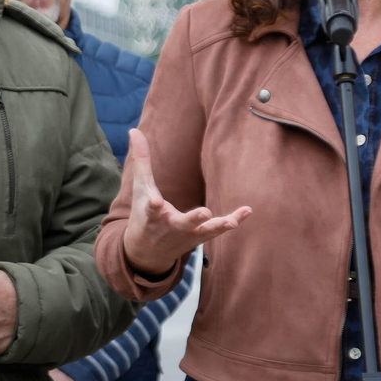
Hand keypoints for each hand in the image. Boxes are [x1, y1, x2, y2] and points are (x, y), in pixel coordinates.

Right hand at [121, 129, 252, 276]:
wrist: (145, 252)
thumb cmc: (143, 213)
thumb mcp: (141, 187)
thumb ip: (141, 159)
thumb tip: (133, 129)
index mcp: (152, 214)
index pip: (151, 208)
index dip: (153, 205)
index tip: (155, 202)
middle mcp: (170, 226)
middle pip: (182, 223)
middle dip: (192, 219)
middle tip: (204, 213)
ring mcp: (186, 234)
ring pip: (204, 231)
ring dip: (218, 226)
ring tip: (232, 222)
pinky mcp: (199, 237)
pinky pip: (217, 229)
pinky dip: (233, 221)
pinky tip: (247, 211)